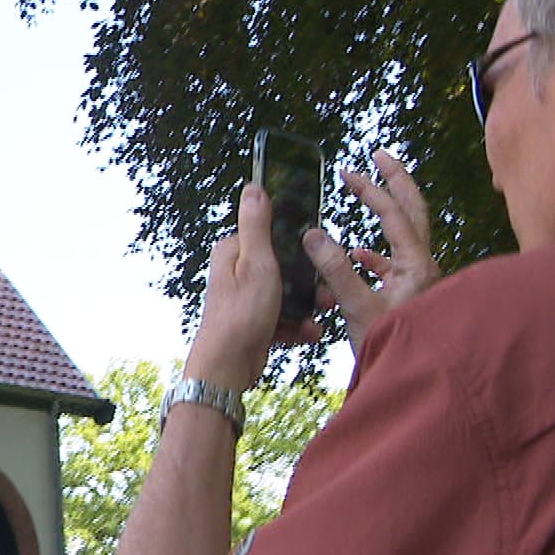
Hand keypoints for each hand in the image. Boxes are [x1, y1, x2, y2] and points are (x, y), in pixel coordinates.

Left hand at [183, 183, 320, 393]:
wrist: (227, 367)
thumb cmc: (240, 315)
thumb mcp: (256, 263)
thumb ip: (256, 225)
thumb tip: (253, 187)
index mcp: (233, 251)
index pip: (271, 233)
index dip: (297, 243)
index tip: (318, 254)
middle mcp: (237, 271)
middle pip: (284, 265)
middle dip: (308, 281)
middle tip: (327, 293)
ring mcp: (246, 297)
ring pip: (287, 293)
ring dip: (307, 306)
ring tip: (322, 315)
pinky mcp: (254, 321)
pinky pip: (283, 317)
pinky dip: (297, 325)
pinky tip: (308, 333)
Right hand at [302, 150, 438, 356]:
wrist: (410, 380)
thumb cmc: (389, 346)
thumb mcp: (356, 307)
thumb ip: (334, 269)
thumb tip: (313, 233)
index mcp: (416, 265)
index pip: (395, 213)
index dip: (371, 189)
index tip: (348, 172)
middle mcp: (424, 267)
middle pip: (414, 211)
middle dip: (396, 181)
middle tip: (380, 156)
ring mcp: (419, 281)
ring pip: (406, 234)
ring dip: (388, 212)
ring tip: (368, 196)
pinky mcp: (410, 296)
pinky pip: (395, 262)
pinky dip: (376, 252)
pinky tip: (358, 255)